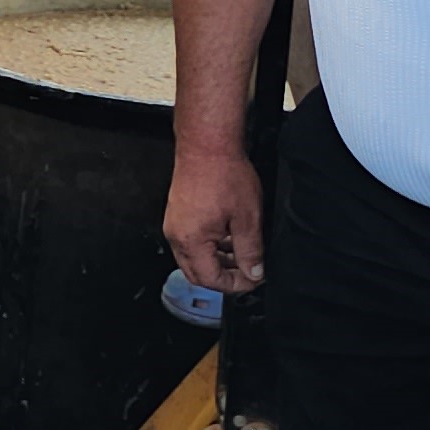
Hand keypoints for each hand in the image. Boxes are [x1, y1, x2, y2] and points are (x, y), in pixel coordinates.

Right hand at [163, 142, 268, 292]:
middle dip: (224, 277)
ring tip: (241, 253)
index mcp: (191, 241)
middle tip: (247, 272)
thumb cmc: (223, 173)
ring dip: (217, 261)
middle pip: (197, 273)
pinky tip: (228, 236)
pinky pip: (190, 242)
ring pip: (194, 258)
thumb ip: (251, 251)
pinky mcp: (177, 215)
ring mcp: (174, 225)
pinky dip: (209, 246)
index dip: (236, 284)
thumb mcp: (247, 218)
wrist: (207, 145)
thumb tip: (254, 273)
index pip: (211, 279)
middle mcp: (177, 236)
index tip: (254, 278)